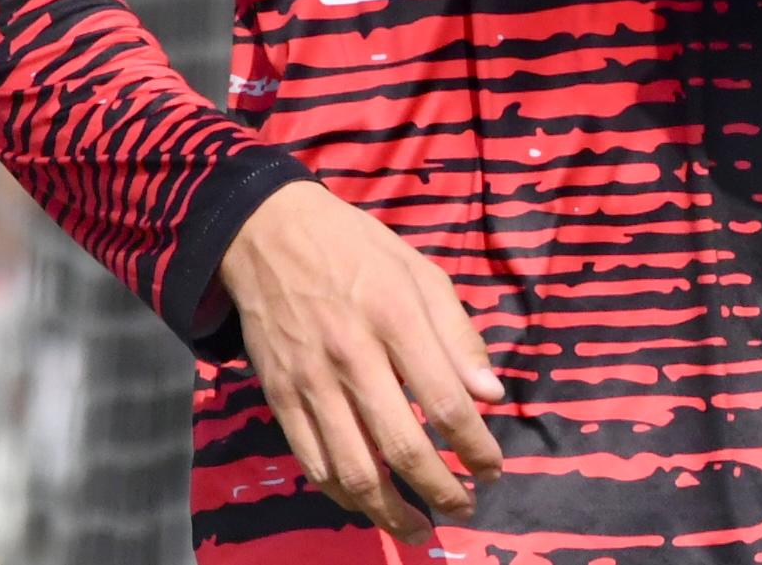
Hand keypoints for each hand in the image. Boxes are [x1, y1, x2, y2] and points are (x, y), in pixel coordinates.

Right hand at [218, 179, 505, 542]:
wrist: (267, 233)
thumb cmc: (356, 248)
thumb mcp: (420, 271)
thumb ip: (458, 335)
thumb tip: (491, 396)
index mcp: (395, 316)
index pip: (445, 401)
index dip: (475, 446)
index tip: (494, 468)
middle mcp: (352, 354)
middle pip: (401, 445)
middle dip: (441, 489)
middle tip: (466, 506)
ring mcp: (310, 380)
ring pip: (354, 469)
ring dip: (392, 512)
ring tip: (422, 529)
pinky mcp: (279, 397)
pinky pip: (313, 462)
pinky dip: (343, 495)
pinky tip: (368, 505)